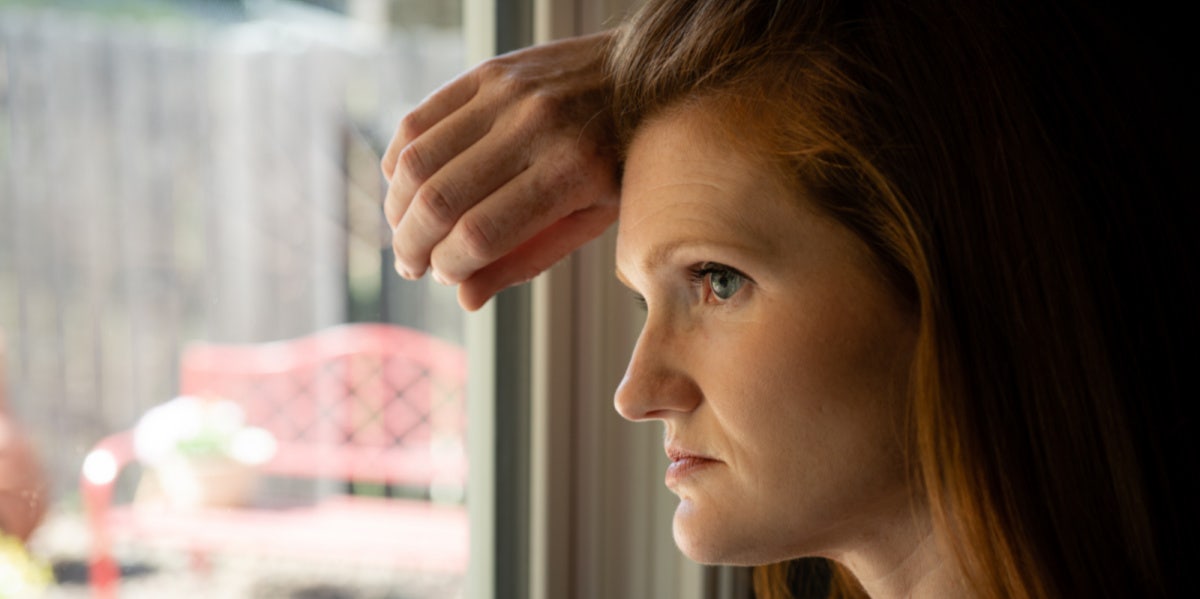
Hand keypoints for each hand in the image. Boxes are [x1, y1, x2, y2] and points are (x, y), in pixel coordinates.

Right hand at [382, 32, 619, 310]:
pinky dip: (399, 163)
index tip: (445, 276)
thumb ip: (528, 258)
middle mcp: (535, 127)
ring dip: (397, 207)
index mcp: (571, 172)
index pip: (481, 234)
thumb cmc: (621, 162)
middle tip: (410, 265)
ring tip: (403, 232)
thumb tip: (464, 299)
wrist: (645, 77)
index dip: (449, 265)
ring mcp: (507, 94)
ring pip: (419, 160)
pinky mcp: (487, 72)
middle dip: (412, 245)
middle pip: (440, 200)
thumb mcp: (592, 219)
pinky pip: (419, 121)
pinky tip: (405, 188)